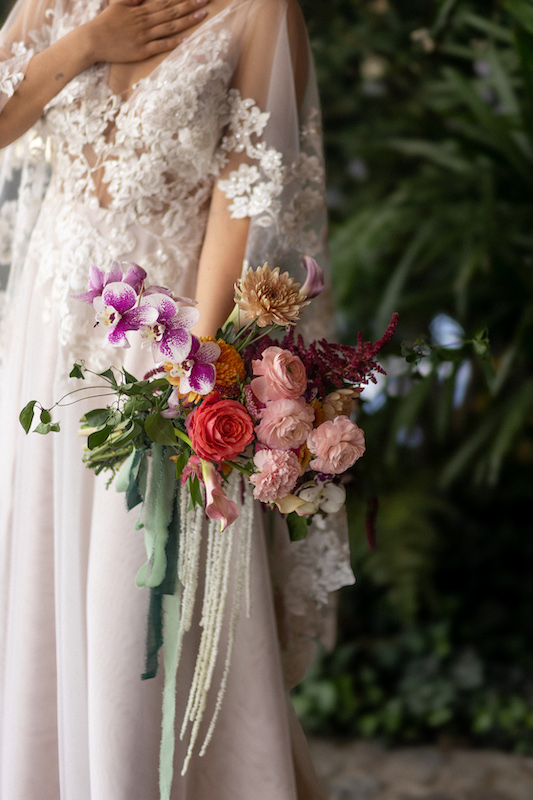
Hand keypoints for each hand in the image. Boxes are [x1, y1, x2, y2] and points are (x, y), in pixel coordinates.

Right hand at [85, 0, 209, 63]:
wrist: (94, 40)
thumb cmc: (105, 23)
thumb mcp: (118, 4)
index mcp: (140, 10)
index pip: (165, 1)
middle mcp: (145, 21)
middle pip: (172, 12)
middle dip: (190, 6)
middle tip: (206, 1)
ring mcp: (144, 36)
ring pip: (170, 27)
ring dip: (187, 21)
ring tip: (202, 15)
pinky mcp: (142, 50)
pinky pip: (161, 45)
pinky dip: (174, 42)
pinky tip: (187, 38)